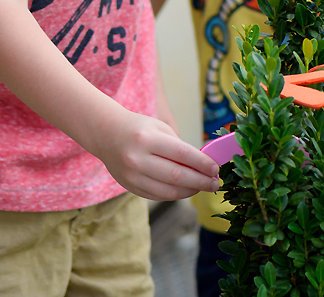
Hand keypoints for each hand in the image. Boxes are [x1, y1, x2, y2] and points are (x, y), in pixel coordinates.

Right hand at [94, 109, 219, 201]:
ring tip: (203, 187)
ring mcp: (132, 176)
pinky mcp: (130, 187)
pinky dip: (175, 194)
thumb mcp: (160, 128)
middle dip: (200, 181)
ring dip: (190, 191)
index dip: (201, 163)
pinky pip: (157, 196)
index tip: (216, 169)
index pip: (181, 154)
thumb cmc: (139, 128)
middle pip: (176, 176)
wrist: (107, 135)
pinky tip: (186, 190)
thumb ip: (179, 147)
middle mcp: (138, 159)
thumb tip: (203, 166)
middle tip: (215, 183)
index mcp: (147, 138)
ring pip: (168, 191)